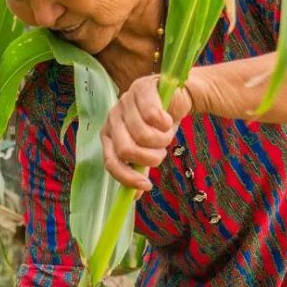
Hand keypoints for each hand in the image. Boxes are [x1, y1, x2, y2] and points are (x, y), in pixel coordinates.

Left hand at [100, 73, 194, 191]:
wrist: (177, 98)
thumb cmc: (160, 126)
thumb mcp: (148, 149)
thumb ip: (139, 168)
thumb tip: (134, 197)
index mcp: (109, 136)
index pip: (111, 162)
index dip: (128, 177)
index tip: (147, 185)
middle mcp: (112, 120)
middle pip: (127, 150)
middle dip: (150, 157)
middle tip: (161, 152)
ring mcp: (124, 103)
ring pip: (143, 135)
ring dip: (162, 140)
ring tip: (167, 133)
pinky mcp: (141, 89)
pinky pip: (153, 117)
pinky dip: (166, 124)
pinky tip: (168, 119)